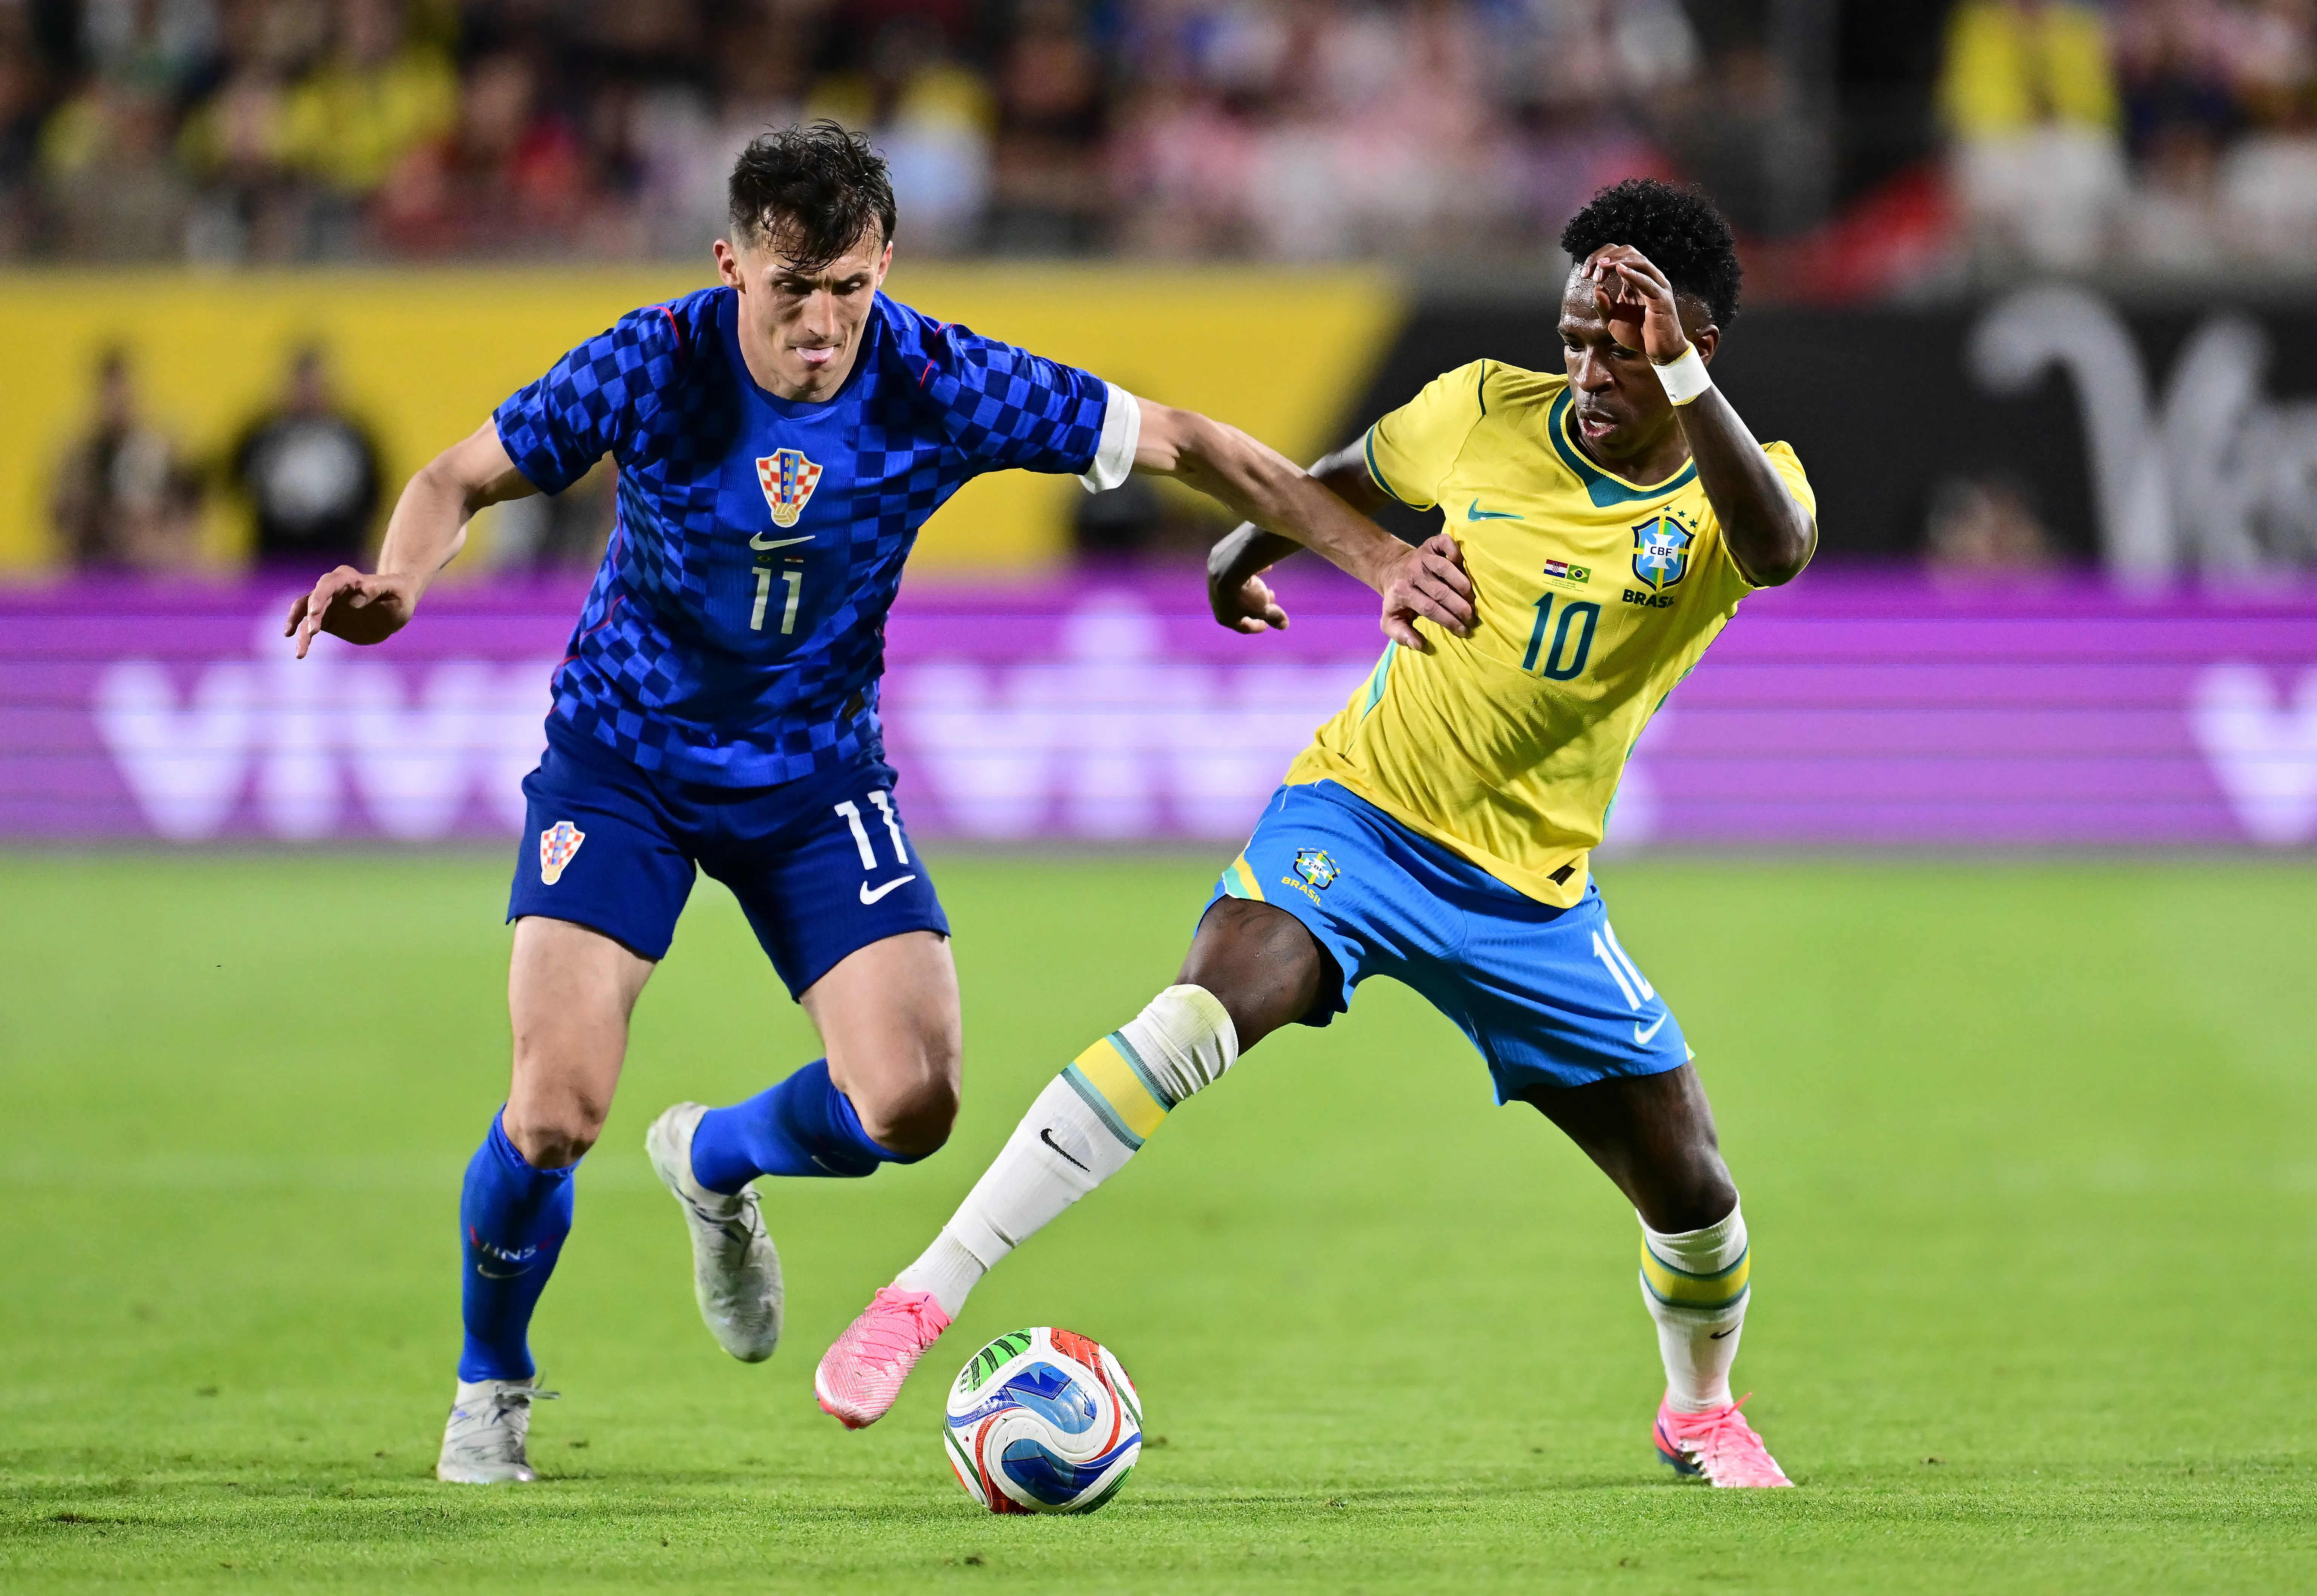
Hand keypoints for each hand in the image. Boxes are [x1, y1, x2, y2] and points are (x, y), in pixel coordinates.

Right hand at [284, 567, 420, 657]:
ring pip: (305, 613)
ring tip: (301, 652)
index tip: (315, 612)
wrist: (396, 608)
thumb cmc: (398, 593)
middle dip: (309, 614)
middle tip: (312, 632)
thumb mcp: (395, 589)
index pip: (328, 584)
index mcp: (348, 578)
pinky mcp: (327, 620)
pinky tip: (300, 651)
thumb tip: (355, 600)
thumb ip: (377, 589)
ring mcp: (327, 604)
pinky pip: (309, 627)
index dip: (319, 596)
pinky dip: (303, 637)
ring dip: (300, 629)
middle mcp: (332, 589)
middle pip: (313, 598)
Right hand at [1209, 563, 1288, 634]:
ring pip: (1237, 589)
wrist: (1229, 566)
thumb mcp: (1263, 608)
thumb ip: (1273, 617)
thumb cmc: (1246, 594)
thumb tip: (1284, 626)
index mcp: (1225, 617)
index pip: (1243, 626)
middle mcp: (1217, 602)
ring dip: (1253, 590)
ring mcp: (1215, 584)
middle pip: (1239, 607)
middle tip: (1271, 600)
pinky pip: (1238, 572)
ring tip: (1265, 586)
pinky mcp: (1218, 567)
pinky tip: (1266, 568)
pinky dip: (1252, 573)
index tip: (1267, 624)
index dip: (1257, 626)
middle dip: (1257, 605)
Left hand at [1377, 532, 1472, 651]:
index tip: (1463, 630)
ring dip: (1461, 583)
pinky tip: (1462, 561)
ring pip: (1444, 567)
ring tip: (1472, 598)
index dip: (1448, 620)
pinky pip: (1443, 542)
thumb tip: (1418, 645)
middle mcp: (1413, 573)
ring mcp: (1422, 556)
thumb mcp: (1391, 619)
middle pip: (1439, 591)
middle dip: (1458, 606)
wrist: (1391, 568)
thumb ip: (1400, 634)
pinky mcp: (1429, 544)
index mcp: (1403, 592)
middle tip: (1472, 618)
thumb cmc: (1397, 598)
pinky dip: (1453, 548)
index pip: (1429, 608)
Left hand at [1584, 244, 1688, 363]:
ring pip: (1639, 261)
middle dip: (1606, 257)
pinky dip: (1634, 274)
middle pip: (1628, 252)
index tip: (1585, 274)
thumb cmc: (1638, 334)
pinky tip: (1620, 270)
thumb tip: (1596, 288)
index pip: (1617, 256)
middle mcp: (1646, 278)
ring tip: (1602, 265)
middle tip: (1591, 271)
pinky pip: (1648, 281)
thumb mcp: (1613, 320)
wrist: (1658, 351)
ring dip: (1618, 261)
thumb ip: (1603, 305)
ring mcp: (1656, 285)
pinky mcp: (1662, 297)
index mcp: (1633, 280)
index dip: (1599, 259)